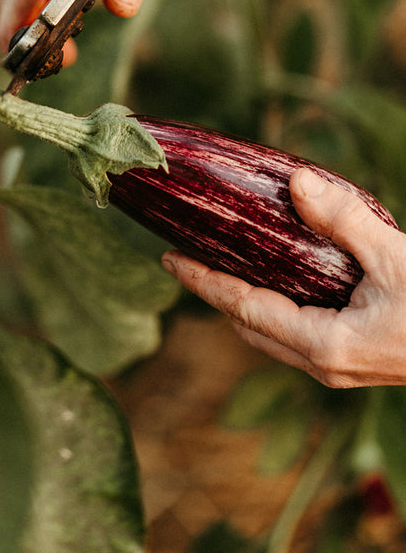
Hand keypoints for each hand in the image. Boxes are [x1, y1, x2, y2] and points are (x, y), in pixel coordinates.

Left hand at [162, 168, 405, 387]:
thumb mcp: (397, 257)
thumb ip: (345, 220)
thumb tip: (299, 182)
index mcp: (326, 345)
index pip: (245, 308)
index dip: (204, 282)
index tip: (170, 260)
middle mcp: (325, 365)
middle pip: (250, 327)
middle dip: (217, 295)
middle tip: (190, 259)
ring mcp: (340, 370)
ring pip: (272, 337)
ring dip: (245, 304)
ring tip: (225, 268)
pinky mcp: (355, 362)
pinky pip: (296, 337)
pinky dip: (274, 310)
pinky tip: (280, 283)